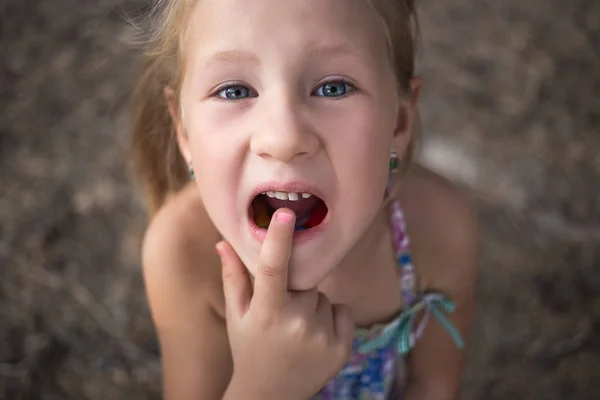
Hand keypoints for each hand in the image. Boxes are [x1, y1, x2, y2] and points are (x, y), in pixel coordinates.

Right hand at [217, 208, 353, 399]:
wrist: (271, 396)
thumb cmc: (249, 348)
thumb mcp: (236, 315)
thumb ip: (233, 277)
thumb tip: (224, 242)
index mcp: (266, 312)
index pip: (273, 270)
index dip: (279, 240)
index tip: (286, 213)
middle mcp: (297, 323)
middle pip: (305, 281)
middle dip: (296, 289)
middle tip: (281, 312)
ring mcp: (322, 337)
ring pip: (323, 296)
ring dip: (312, 306)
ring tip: (295, 330)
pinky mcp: (342, 348)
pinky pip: (342, 310)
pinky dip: (331, 318)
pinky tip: (314, 337)